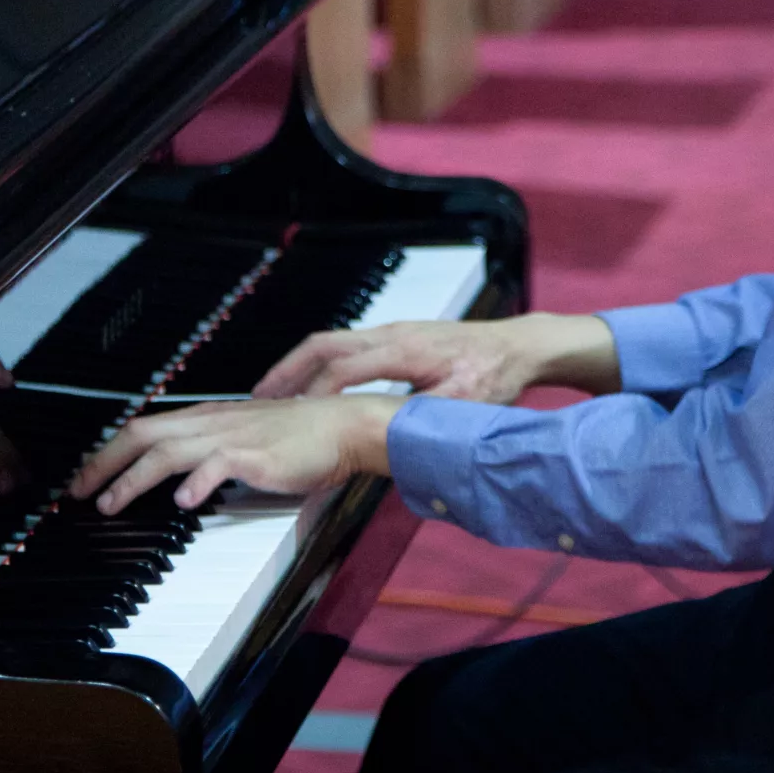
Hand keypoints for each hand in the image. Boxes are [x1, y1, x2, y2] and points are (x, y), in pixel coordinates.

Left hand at [68, 395, 403, 514]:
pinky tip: (182, 502)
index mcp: (207, 418)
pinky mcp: (255, 455)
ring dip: (132, 479)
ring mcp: (232, 437)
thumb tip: (181, 476)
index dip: (109, 453)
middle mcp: (211, 423)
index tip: (86, 478)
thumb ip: (212, 452)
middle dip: (103, 463)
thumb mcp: (245, 439)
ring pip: (167, 451)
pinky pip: (217, 465)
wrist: (343, 427)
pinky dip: (196, 483)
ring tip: (111, 504)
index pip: (145, 428)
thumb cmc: (300, 437)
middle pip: (142, 434)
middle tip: (77, 492)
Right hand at [254, 312, 618, 405]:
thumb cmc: (495, 376)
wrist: (518, 346)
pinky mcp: (394, 335)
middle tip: (255, 399)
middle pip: (324, 344)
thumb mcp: (466, 406)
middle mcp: (392, 333)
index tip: (290, 418)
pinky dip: (316, 363)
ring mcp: (391, 330)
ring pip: (329, 341)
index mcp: (406, 351)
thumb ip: (430, 421)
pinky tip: (307, 386)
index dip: (315, 393)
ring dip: (295, 366)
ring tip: (267, 394)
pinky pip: (343, 344)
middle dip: (286, 371)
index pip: (346, 367)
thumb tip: (398, 442)